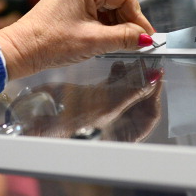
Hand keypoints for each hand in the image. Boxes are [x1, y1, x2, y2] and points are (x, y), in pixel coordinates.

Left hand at [0, 0, 154, 79]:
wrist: (19, 51)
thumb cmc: (50, 43)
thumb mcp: (94, 41)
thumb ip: (125, 38)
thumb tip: (146, 39)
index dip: (138, 17)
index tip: (146, 36)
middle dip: (127, 22)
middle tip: (136, 42)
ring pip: (108, 6)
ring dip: (116, 24)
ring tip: (119, 43)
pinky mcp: (69, 2)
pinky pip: (96, 9)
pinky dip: (104, 24)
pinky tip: (106, 39)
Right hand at [9, 58, 162, 140]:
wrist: (38, 118)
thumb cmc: (71, 122)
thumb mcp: (109, 105)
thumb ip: (134, 91)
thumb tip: (154, 78)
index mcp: (125, 134)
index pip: (150, 114)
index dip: (155, 94)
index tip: (157, 75)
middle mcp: (117, 124)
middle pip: (140, 100)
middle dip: (144, 81)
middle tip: (148, 63)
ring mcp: (106, 110)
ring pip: (127, 90)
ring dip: (132, 75)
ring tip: (133, 61)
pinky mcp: (94, 98)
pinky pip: (113, 85)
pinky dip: (118, 74)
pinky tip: (119, 64)